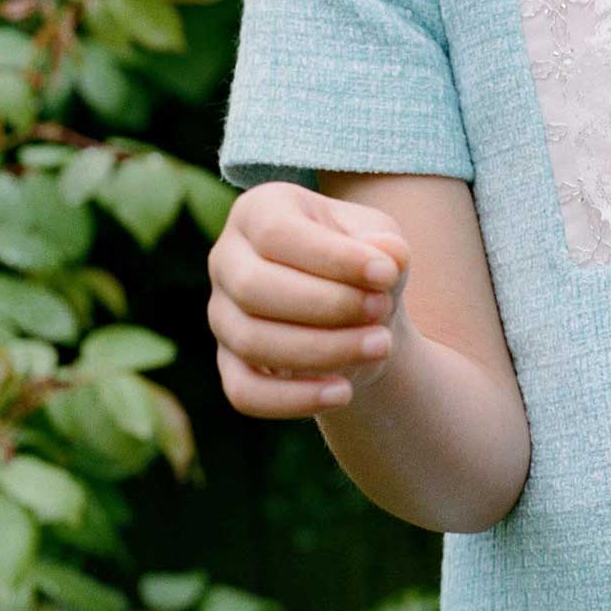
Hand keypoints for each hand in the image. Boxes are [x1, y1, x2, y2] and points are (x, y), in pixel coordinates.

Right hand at [208, 180, 413, 418]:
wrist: (361, 312)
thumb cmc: (365, 263)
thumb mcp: (382, 242)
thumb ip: (385, 245)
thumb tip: (388, 256)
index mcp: (258, 211)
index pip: (276, 233)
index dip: (332, 257)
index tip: (387, 273)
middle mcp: (227, 260)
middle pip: (254, 287)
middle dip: (327, 304)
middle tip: (382, 308)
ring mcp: (222, 315)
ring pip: (252, 341)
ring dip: (322, 349)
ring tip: (380, 345)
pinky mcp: (231, 365)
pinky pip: (246, 392)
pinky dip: (294, 398)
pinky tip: (343, 392)